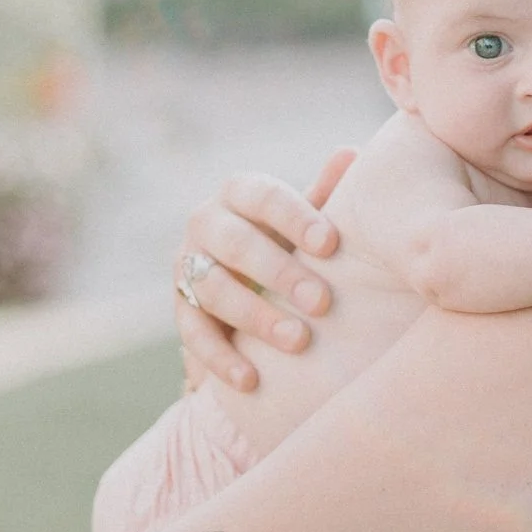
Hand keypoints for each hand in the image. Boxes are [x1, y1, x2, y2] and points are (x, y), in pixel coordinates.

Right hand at [176, 149, 356, 391]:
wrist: (251, 280)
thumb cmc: (292, 240)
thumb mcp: (308, 219)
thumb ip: (326, 193)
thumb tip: (351, 152)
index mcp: (240, 193)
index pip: (262, 196)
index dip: (295, 218)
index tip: (331, 245)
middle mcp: (206, 223)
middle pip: (235, 243)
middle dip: (279, 273)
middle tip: (322, 303)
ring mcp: (187, 266)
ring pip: (212, 288)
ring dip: (255, 316)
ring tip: (298, 341)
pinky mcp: (181, 308)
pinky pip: (193, 333)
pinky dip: (220, 358)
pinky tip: (251, 380)